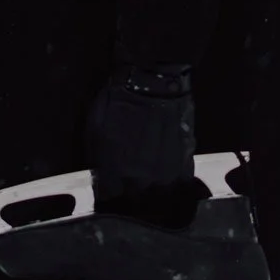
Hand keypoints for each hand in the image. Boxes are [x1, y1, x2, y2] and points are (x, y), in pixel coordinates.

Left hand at [87, 68, 196, 214]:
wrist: (153, 80)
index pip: (109, 197)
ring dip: (153, 189)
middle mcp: (139, 178)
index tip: (109, 186)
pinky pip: (179, 184)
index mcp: (114, 170)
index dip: (107, 191)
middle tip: (130, 180)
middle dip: (130, 192)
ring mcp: (165, 174)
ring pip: (158, 195)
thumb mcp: (94, 127)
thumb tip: (100, 176)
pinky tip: (168, 171)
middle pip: (134, 199)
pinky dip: (173, 181)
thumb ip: (97, 158)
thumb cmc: (118, 100)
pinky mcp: (185, 164)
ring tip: (151, 177)